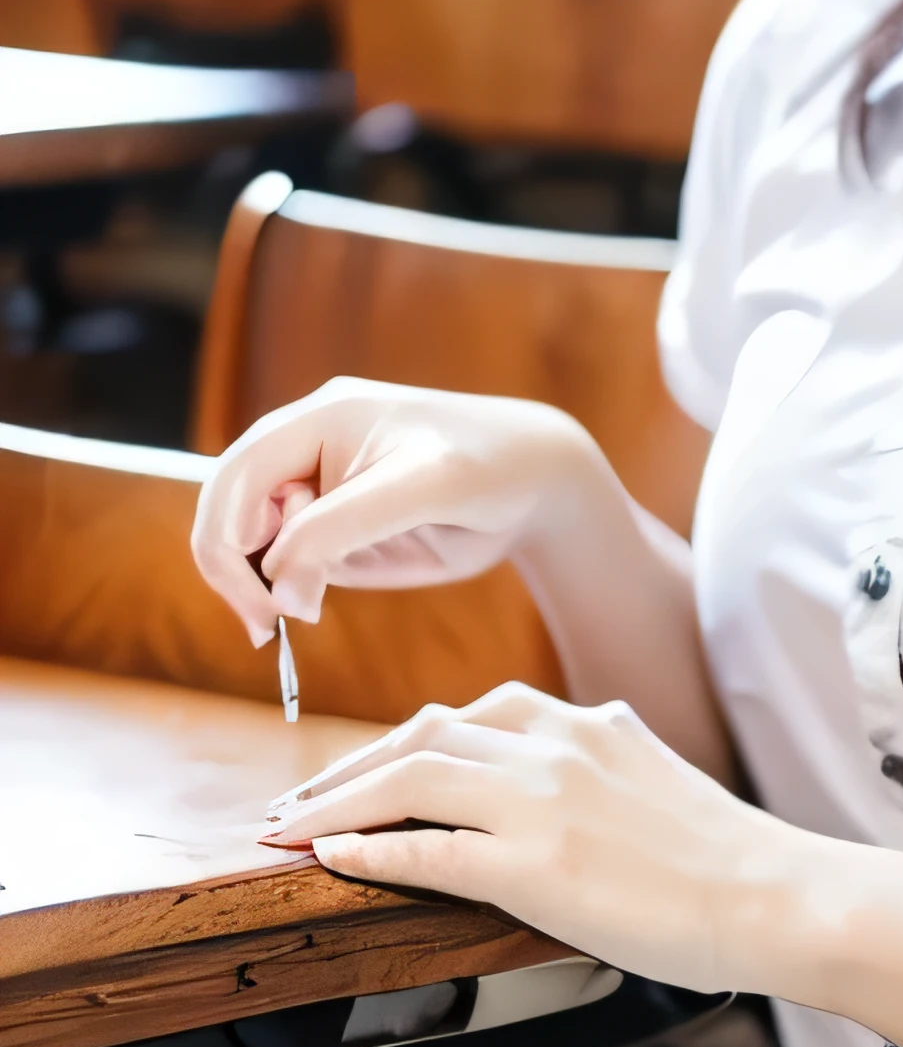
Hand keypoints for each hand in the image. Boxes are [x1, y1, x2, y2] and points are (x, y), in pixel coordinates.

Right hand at [193, 379, 607, 641]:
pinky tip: (303, 607)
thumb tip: (279, 587)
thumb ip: (340, 529)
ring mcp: (315, 490)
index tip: (266, 596)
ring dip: (252, 584)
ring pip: (248, 540)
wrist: (532, 485)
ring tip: (280, 623)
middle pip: (227, 509)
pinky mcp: (332, 528)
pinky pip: (284, 560)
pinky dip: (281, 590)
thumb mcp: (418, 488)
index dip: (229, 537)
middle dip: (232, 568)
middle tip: (264, 626)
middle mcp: (304, 450)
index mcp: (316, 420)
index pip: (237, 477)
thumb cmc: (484, 467)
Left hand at [258, 682, 803, 990]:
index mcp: (586, 724)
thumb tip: (590, 731)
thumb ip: (609, 750)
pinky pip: (428, 849)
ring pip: (409, 779)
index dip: (401, 743)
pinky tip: (332, 858)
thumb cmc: (727, 855)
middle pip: (421, 736)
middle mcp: (556, 746)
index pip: (470, 716)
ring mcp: (541, 803)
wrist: (774, 896)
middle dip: (347, 769)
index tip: (363, 771)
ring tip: (288, 828)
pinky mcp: (534, 867)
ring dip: (335, 803)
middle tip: (296, 800)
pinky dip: (369, 850)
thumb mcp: (657, 773)